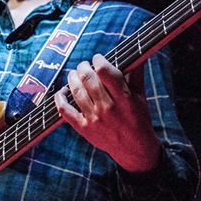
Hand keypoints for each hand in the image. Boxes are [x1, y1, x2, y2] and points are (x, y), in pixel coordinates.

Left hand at [54, 54, 161, 173]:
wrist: (133, 149)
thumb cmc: (139, 118)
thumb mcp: (141, 97)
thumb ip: (135, 74)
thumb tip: (135, 51)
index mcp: (124, 98)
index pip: (105, 71)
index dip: (98, 60)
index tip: (98, 58)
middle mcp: (108, 108)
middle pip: (87, 78)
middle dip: (83, 66)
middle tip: (85, 65)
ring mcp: (94, 119)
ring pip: (76, 91)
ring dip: (72, 78)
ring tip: (75, 74)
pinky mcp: (84, 128)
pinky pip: (65, 111)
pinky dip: (60, 98)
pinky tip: (63, 91)